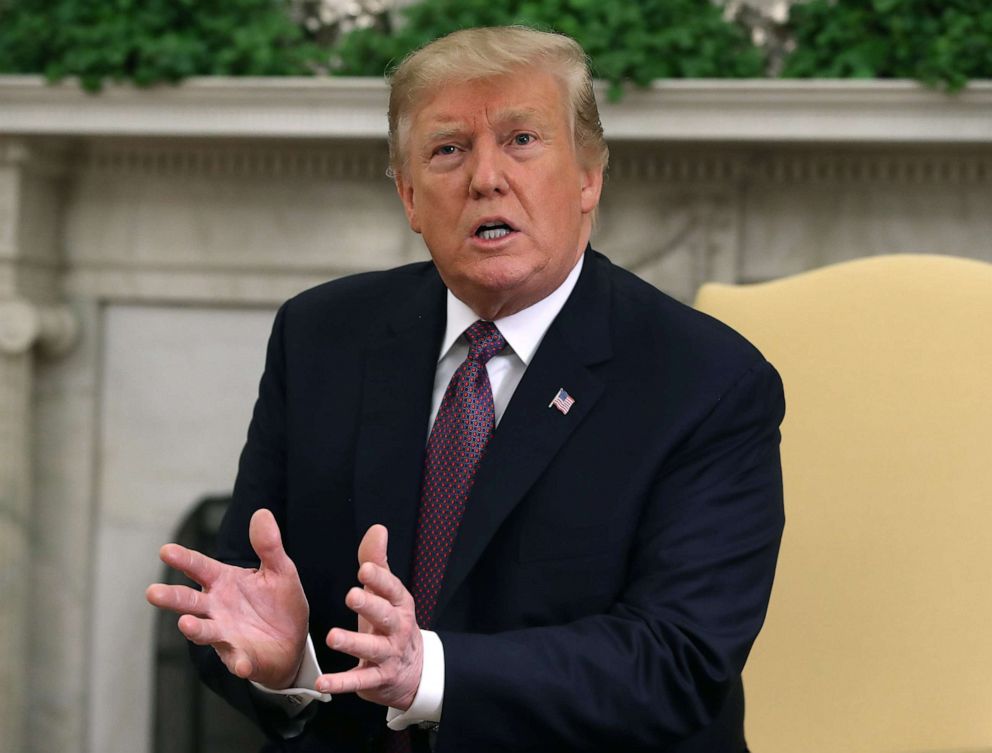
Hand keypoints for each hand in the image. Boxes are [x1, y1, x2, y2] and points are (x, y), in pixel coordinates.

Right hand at [145, 508, 308, 689]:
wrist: (292, 641)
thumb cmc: (279, 602)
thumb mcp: (280, 570)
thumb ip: (269, 546)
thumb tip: (262, 513)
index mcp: (224, 581)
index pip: (199, 567)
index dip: (183, 559)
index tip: (166, 550)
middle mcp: (217, 607)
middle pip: (189, 601)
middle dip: (171, 597)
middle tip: (152, 592)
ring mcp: (225, 633)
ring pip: (204, 631)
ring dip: (195, 629)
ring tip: (186, 624)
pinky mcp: (240, 656)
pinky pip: (236, 660)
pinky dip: (237, 662)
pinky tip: (241, 663)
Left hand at [316, 525, 423, 709]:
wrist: (413, 670)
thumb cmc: (391, 623)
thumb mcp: (387, 593)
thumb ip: (378, 561)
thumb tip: (378, 529)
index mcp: (399, 604)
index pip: (392, 588)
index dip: (380, 579)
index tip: (365, 569)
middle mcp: (397, 628)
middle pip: (385, 616)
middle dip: (370, 605)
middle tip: (351, 595)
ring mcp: (389, 654)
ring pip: (372, 648)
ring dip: (353, 643)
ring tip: (332, 637)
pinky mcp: (377, 679)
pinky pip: (359, 681)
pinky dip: (341, 682)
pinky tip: (323, 681)